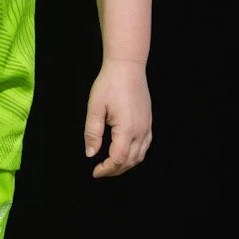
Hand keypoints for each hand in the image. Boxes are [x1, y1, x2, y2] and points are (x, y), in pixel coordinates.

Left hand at [84, 59, 152, 177]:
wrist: (127, 66)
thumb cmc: (110, 83)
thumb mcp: (95, 107)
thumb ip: (92, 133)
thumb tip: (90, 153)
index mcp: (127, 128)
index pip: (119, 159)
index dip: (107, 169)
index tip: (95, 171)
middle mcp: (140, 130)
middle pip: (130, 161)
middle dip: (115, 170)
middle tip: (100, 170)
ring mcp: (147, 126)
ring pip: (140, 155)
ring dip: (126, 164)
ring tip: (111, 165)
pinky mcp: (148, 121)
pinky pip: (146, 145)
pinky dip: (136, 155)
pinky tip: (126, 153)